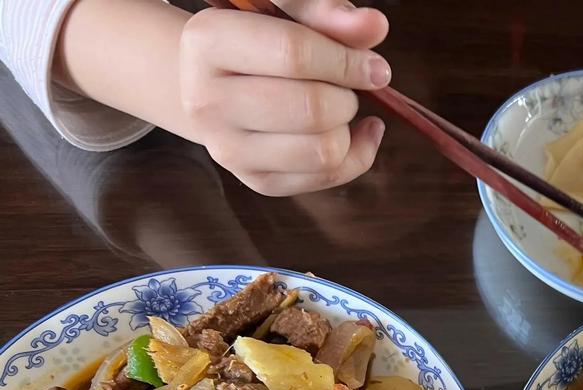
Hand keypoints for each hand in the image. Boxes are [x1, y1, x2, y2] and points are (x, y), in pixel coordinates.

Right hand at [179, 0, 390, 195]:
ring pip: (324, 150)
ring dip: (348, 127)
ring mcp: (229, 148)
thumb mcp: (288, 15)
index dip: (346, 61)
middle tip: (346, 87)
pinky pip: (328, 176)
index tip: (374, 67)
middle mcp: (207, 101)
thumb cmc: (261, 43)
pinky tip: (354, 132)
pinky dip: (356, 154)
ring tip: (340, 107)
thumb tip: (375, 26)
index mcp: (209, 42)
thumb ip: (329, 15)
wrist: (218, 87)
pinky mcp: (257, 180)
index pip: (294, 54)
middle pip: (312, 109)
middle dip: (346, 97)